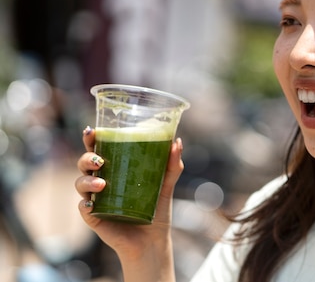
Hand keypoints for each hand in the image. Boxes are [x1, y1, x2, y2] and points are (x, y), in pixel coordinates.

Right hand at [75, 126, 182, 280]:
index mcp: (115, 169)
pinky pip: (84, 208)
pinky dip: (85, 204)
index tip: (91, 131)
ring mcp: (96, 199)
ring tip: (102, 183)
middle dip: (87, 158)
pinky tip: (92, 203)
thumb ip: (172, 164)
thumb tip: (177, 141)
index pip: (99, 149)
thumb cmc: (156, 208)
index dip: (92, 138)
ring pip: (80, 183)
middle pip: (85, 163)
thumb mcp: (166, 184)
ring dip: (87, 180)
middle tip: (100, 160)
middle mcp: (101, 181)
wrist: (154, 240)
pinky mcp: (94, 217)